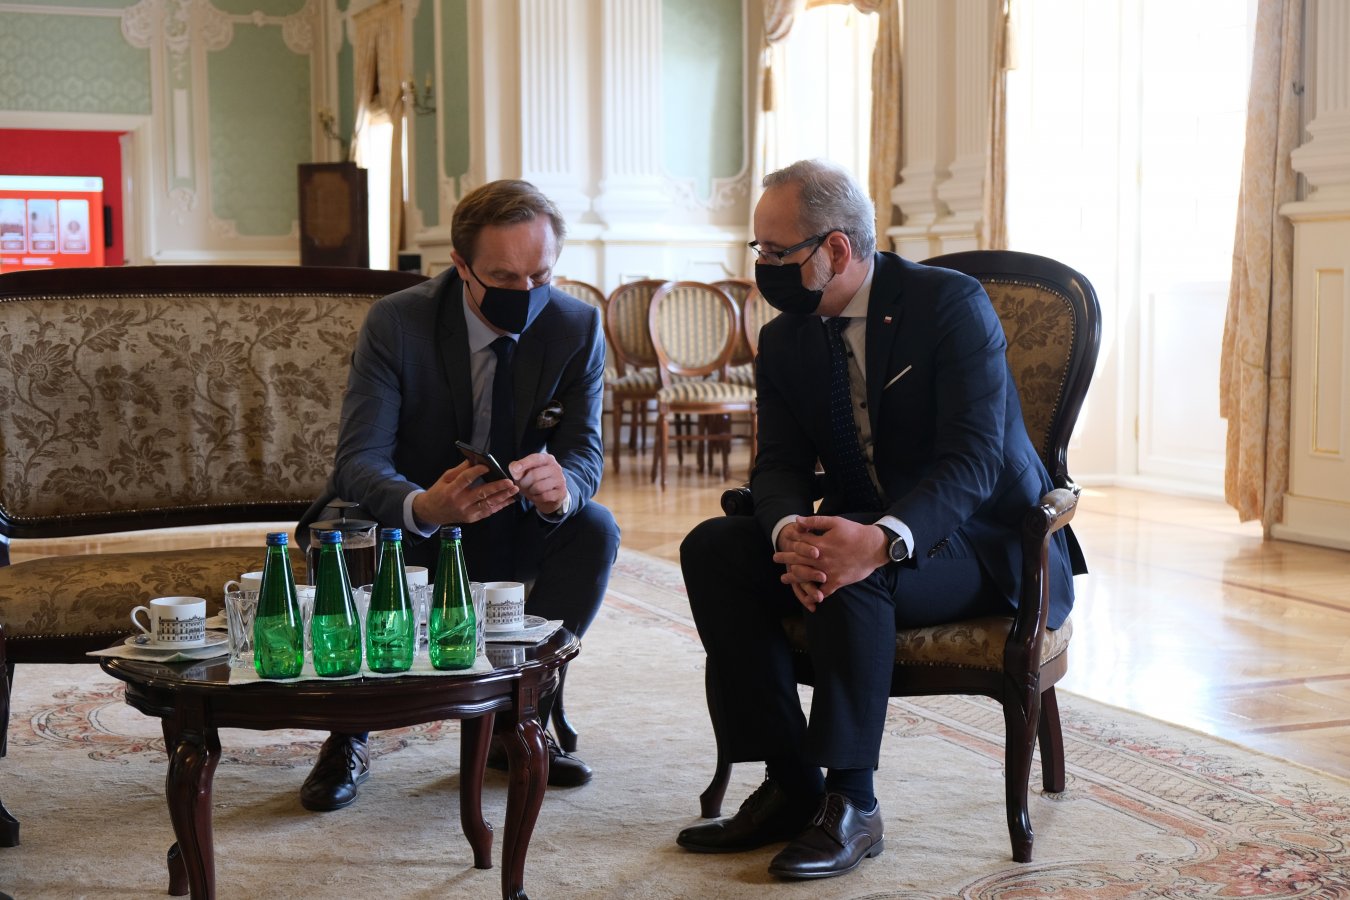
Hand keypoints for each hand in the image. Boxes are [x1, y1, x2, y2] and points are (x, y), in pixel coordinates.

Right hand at [412, 460, 518, 524]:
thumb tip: (474, 459)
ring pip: (487, 505)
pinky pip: (487, 512)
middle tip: (509, 482)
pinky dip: (499, 506)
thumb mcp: (445, 478)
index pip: (465, 479)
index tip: (487, 466)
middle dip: (497, 487)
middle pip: (481, 494)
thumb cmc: (439, 492)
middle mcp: (459, 502)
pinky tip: (508, 500)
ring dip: (502, 497)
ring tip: (513, 490)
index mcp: (451, 490)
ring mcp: (466, 512)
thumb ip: (460, 470)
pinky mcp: (471, 518)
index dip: (476, 472)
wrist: (431, 512)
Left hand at [509, 452, 568, 515]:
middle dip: (524, 482)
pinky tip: (536, 496)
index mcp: (547, 459)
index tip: (515, 469)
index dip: (524, 463)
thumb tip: (514, 469)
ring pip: (539, 487)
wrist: (550, 495)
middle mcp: (556, 467)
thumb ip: (517, 467)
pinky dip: (536, 498)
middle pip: (534, 474)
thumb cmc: (536, 480)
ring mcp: (560, 480)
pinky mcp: (561, 492)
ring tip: (530, 491)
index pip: (535, 458)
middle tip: (522, 485)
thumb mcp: (525, 472)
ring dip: (530, 491)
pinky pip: (544, 496)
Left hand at [772, 515, 888, 610]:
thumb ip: (815, 522)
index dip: (790, 542)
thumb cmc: (855, 532)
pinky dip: (815, 595)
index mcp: (820, 545)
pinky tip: (807, 597)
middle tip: (775, 559)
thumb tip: (797, 521)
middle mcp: (822, 560)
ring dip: (794, 579)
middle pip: (798, 561)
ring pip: (806, 577)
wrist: (874, 547)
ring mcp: (829, 572)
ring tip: (785, 579)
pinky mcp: (837, 582)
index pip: (799, 544)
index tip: (783, 541)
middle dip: (786, 559)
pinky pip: (823, 592)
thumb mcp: (835, 522)